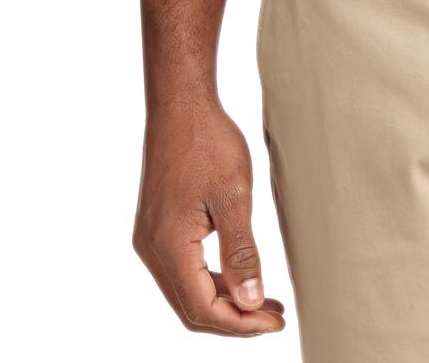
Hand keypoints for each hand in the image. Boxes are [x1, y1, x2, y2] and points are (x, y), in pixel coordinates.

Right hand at [132, 95, 285, 334]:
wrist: (180, 105)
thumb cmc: (208, 142)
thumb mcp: (234, 196)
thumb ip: (241, 252)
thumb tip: (251, 301)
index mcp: (168, 246)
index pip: (202, 308)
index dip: (240, 324)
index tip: (275, 322)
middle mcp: (153, 250)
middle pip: (192, 307)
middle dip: (234, 319)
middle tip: (275, 317)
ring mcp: (152, 239)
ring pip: (187, 290)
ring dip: (225, 301)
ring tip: (265, 302)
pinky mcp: (159, 228)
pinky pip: (184, 269)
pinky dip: (213, 280)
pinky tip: (240, 277)